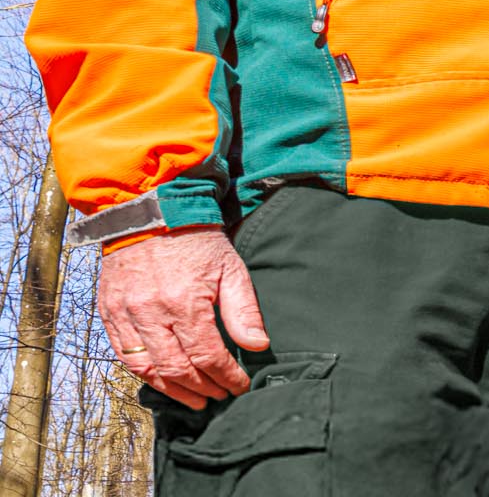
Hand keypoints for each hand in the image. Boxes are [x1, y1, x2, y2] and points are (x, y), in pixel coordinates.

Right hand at [97, 226, 267, 407]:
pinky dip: (145, 374)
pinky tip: (162, 380)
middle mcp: (152, 314)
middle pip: (177, 369)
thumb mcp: (229, 267)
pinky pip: (124, 357)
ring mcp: (126, 315)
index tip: (239, 386)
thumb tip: (258, 345)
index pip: (208, 355)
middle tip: (217, 397)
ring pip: (148, 370)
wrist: (153, 210)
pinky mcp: (109, 314)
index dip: (225, 376)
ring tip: (194, 399)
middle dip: (201, 388)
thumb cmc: (197, 238)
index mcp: (185, 302)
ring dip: (172, 390)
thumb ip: (242, 309)